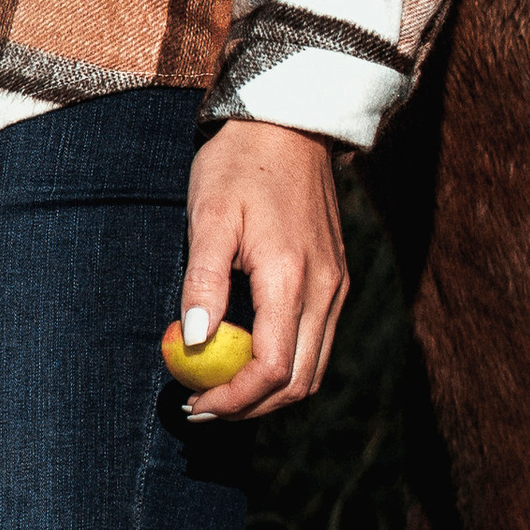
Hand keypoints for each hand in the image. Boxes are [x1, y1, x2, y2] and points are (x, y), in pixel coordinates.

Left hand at [175, 121, 347, 421]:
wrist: (290, 122)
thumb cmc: (240, 164)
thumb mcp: (209, 215)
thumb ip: (203, 280)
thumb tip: (192, 342)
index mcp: (291, 278)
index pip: (272, 368)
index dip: (234, 398)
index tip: (194, 403)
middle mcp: (325, 291)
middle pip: (298, 381)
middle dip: (251, 406)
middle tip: (202, 407)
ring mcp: (336, 287)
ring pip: (313, 368)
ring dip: (270, 392)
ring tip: (221, 390)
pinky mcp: (336, 279)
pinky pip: (317, 342)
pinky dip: (285, 364)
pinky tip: (248, 356)